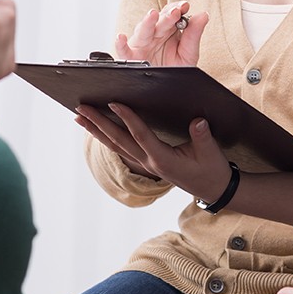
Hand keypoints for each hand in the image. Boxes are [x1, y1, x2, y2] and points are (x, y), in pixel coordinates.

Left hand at [75, 100, 230, 198]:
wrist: (213, 190)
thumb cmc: (211, 170)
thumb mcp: (210, 153)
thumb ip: (202, 136)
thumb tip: (198, 121)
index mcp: (163, 160)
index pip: (140, 135)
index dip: (127, 118)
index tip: (113, 102)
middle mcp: (149, 163)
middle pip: (118, 141)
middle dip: (98, 123)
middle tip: (81, 108)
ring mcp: (145, 165)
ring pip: (115, 146)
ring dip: (96, 131)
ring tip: (79, 117)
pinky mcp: (145, 163)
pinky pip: (121, 149)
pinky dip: (107, 138)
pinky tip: (97, 130)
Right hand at [115, 0, 208, 65]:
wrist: (170, 90)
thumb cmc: (177, 69)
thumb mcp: (189, 52)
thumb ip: (194, 34)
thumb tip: (203, 15)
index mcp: (168, 31)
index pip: (171, 14)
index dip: (177, 8)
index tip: (185, 5)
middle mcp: (154, 35)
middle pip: (159, 22)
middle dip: (167, 16)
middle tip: (175, 11)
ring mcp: (142, 45)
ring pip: (143, 31)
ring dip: (147, 22)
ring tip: (152, 15)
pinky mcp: (132, 57)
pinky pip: (124, 50)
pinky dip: (120, 44)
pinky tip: (121, 37)